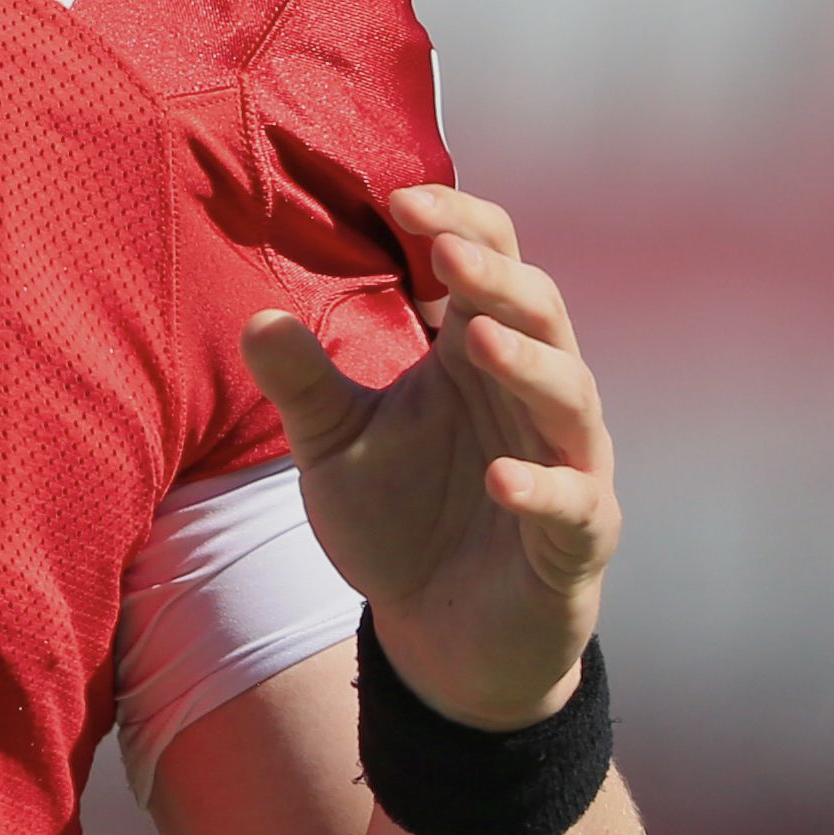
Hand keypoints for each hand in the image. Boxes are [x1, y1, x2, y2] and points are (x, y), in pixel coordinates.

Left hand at [243, 185, 616, 731]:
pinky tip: (501, 478)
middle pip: (537, 309)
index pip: (486, 262)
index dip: (455, 225)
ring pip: (570, 393)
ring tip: (475, 337)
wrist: (441, 636)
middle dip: (493, 275)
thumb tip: (255, 318)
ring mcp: (566, 463)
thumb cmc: (400, 522)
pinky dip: (543, 488)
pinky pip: (575, 503)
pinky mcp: (578, 538)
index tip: (397, 198)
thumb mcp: (335, 448)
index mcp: (477, 355)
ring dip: (528, 362)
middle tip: (443, 247)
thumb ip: (304, 385)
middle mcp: (531, 395)